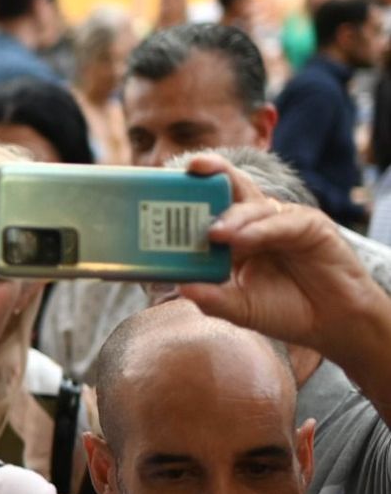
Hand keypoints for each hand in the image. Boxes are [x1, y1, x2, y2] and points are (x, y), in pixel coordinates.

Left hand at [177, 153, 386, 357]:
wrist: (331, 324)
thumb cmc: (283, 310)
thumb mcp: (241, 309)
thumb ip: (213, 299)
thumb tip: (182, 288)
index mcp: (233, 236)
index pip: (208, 206)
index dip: (189, 193)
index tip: (162, 185)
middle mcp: (255, 222)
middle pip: (232, 188)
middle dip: (212, 174)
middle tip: (193, 169)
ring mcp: (282, 221)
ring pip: (255, 205)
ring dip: (233, 217)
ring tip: (215, 232)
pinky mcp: (311, 226)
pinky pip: (283, 223)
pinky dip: (262, 230)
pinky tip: (247, 240)